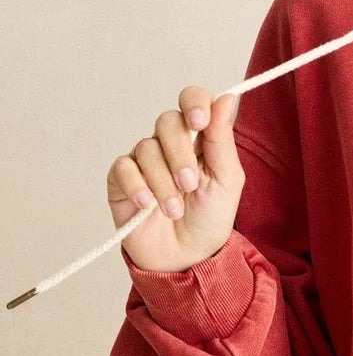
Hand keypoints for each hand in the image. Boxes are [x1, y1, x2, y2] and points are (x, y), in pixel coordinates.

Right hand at [107, 87, 244, 272]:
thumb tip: (227, 97)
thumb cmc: (210, 218)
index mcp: (200, 138)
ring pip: (146, 148)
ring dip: (163, 182)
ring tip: (174, 210)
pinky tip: (146, 205)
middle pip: (167, 121)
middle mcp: (170, 144)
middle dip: (180, 154)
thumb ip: (222, 139)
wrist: (186, 258)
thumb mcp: (227, 180)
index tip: (199, 121)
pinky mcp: (121, 179)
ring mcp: (144, 160)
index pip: (193, 100)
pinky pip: (123, 168)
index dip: (194, 103)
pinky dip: (137, 187)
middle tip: (190, 185)